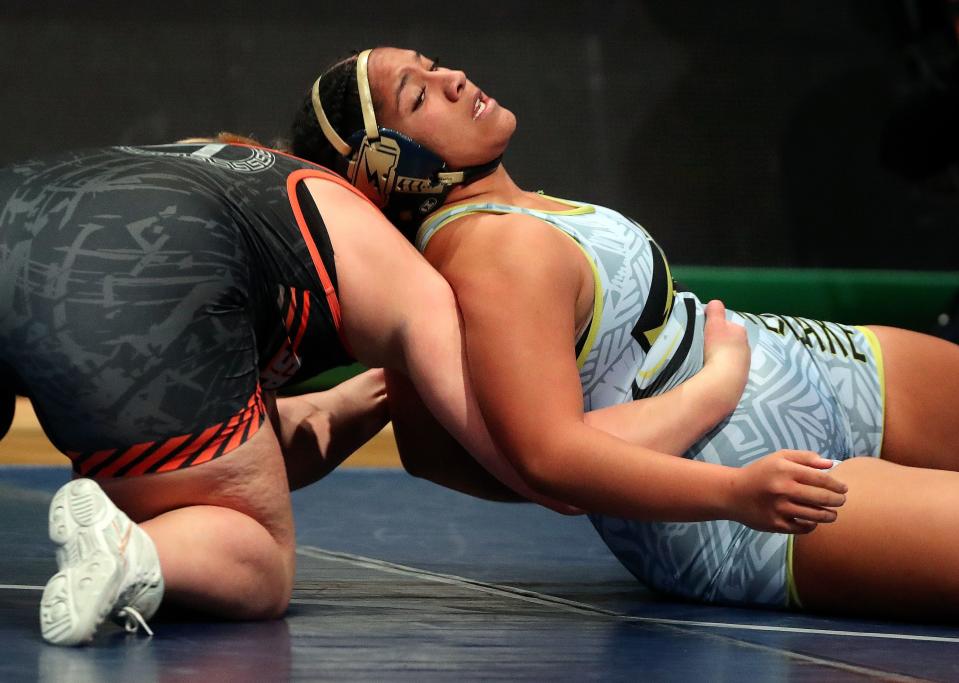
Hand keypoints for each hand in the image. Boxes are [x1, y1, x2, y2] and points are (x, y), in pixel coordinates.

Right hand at [701, 299, 749, 411]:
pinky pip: (729, 371)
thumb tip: (714, 303)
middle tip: (705, 348)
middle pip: (730, 341)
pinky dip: (723, 370)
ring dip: (721, 358)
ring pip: (730, 357)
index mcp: (740, 331)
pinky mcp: (740, 380)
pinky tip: (714, 374)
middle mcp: (746, 347)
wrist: (724, 380)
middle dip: (720, 343)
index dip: (716, 326)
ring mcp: (744, 365)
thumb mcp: (715, 323)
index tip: (705, 332)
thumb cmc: (718, 347)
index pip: (727, 325)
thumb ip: (715, 311)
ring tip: (708, 363)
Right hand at [729, 450, 846, 533]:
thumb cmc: (759, 473)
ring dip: (829, 515)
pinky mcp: (775, 524)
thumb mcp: (778, 458)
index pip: (821, 479)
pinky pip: (802, 528)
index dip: (837, 485)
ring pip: (815, 515)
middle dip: (837, 501)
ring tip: (832, 514)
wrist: (732, 493)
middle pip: (822, 498)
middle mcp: (783, 489)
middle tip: (841, 501)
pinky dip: (811, 525)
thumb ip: (804, 458)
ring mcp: (779, 508)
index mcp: (785, 470)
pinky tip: (813, 521)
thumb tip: (830, 464)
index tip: (844, 488)